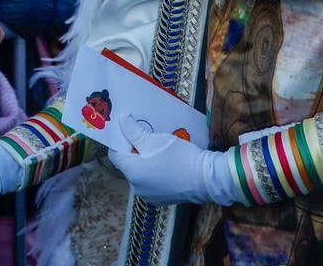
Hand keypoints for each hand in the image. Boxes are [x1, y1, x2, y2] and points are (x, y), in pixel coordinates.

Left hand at [107, 115, 240, 206]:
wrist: (206, 179)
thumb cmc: (178, 157)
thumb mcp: (154, 139)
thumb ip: (133, 131)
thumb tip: (121, 121)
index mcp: (132, 173)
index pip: (115, 155)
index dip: (120, 141)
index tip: (127, 130)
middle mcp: (137, 188)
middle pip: (128, 165)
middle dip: (135, 150)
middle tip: (146, 137)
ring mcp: (149, 197)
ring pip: (141, 174)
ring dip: (145, 161)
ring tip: (158, 149)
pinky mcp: (162, 200)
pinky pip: (152, 182)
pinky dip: (155, 172)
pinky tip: (167, 164)